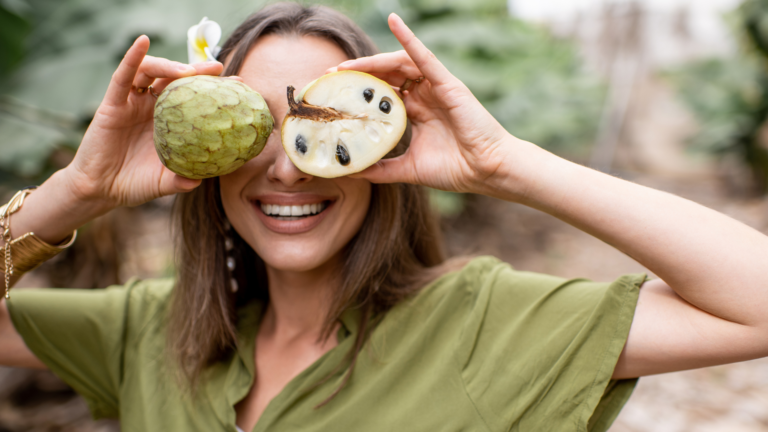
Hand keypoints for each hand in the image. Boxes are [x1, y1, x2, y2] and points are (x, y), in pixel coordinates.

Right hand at [63, 35, 224, 207]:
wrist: (101, 190)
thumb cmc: (133, 183)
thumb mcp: (163, 183)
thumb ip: (180, 181)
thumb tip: (200, 182)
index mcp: (168, 122)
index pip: (192, 97)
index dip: (211, 88)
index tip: (237, 85)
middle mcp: (152, 108)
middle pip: (175, 79)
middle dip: (197, 71)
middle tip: (217, 69)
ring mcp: (132, 103)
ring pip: (152, 72)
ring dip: (170, 66)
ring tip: (188, 70)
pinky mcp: (112, 103)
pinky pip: (123, 76)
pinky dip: (133, 56)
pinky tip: (143, 42)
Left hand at [331, 14, 527, 194]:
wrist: (485, 171)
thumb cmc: (454, 169)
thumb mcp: (408, 169)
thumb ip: (381, 168)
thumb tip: (352, 172)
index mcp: (417, 112)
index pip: (383, 93)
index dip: (360, 89)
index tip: (335, 92)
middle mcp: (425, 96)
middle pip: (387, 76)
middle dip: (360, 73)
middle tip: (333, 75)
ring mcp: (436, 87)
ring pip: (400, 64)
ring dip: (373, 61)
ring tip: (348, 66)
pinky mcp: (447, 83)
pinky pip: (424, 56)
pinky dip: (409, 38)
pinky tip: (394, 21)